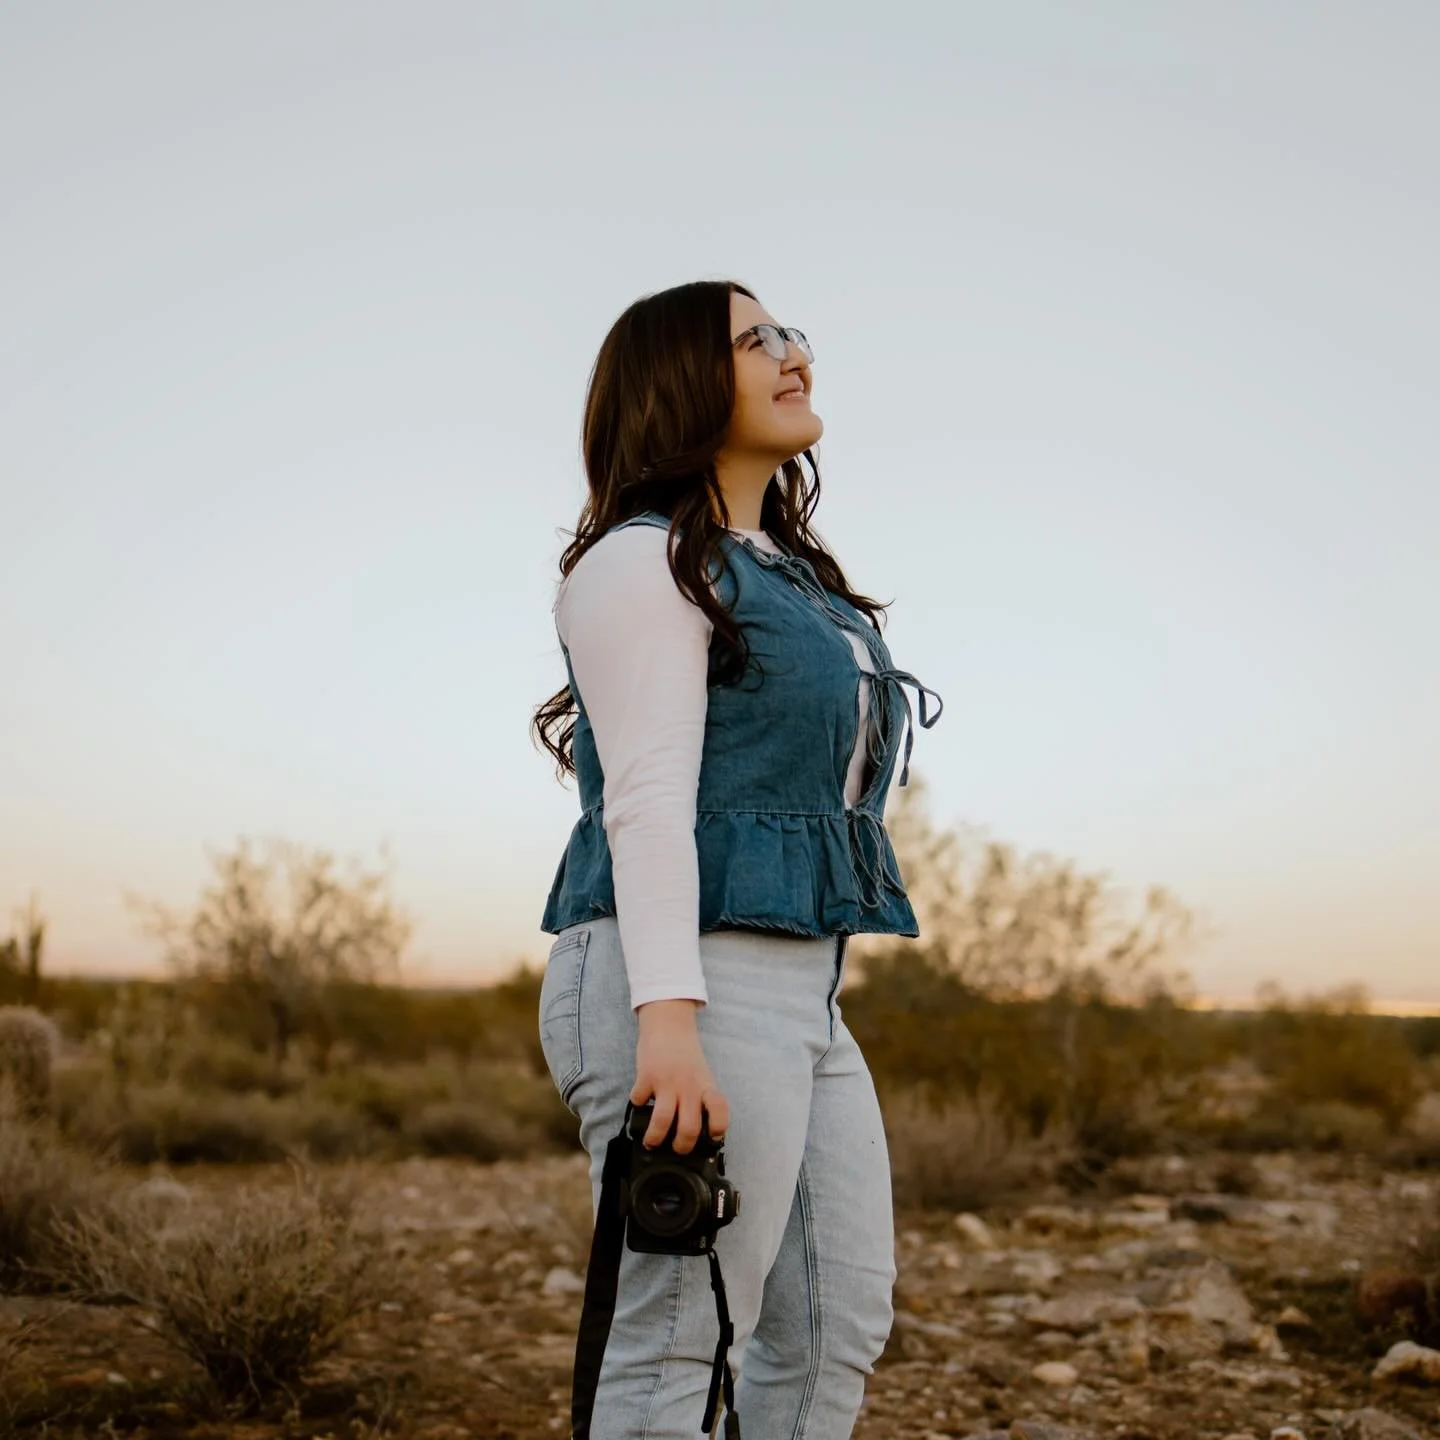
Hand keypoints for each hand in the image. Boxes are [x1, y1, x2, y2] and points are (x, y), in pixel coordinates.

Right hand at [631, 999, 729, 1154]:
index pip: (720, 1110)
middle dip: (682, 1147)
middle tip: (677, 1150)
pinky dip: (638, 1106)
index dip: (719, 1128)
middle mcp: (689, 1086)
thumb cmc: (685, 1054)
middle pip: (689, 1127)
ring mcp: (667, 1082)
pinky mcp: (646, 1077)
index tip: (713, 1138)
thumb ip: (699, 1098)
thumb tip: (695, 1129)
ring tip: (652, 1143)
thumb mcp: (701, 1075)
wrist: (668, 1024)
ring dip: (655, 1138)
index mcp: (706, 1086)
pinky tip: (641, 1103)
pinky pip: (639, 1101)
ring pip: (662, 1122)